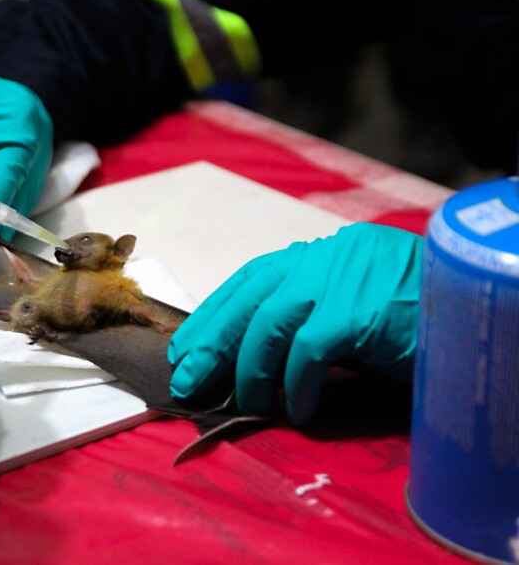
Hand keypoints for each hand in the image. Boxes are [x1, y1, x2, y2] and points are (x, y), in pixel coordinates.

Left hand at [168, 223, 422, 424]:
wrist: (478, 309)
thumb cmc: (418, 316)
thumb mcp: (354, 307)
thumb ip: (309, 317)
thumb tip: (252, 358)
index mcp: (319, 255)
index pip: (250, 281)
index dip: (213, 315)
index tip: (186, 348)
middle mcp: (324, 258)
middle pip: (249, 299)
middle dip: (211, 342)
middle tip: (191, 381)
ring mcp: (342, 278)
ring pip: (269, 322)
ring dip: (251, 370)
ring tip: (250, 404)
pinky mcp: (361, 309)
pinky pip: (310, 350)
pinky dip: (298, 384)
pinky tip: (302, 410)